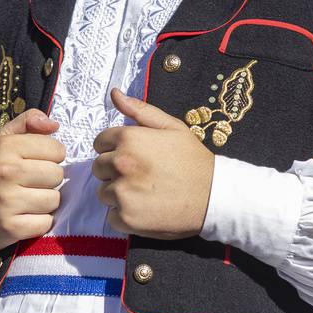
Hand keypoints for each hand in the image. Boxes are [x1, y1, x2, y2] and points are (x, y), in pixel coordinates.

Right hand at [0, 109, 64, 251]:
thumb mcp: (2, 141)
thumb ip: (28, 123)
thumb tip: (54, 125)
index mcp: (5, 147)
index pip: (57, 150)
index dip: (51, 157)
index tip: (36, 163)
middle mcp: (5, 172)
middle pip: (57, 175)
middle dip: (48, 180)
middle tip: (30, 183)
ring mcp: (6, 201)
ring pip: (54, 200)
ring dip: (45, 202)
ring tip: (27, 199)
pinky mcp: (9, 227)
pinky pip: (45, 223)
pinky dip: (38, 222)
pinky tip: (24, 216)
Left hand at [92, 89, 213, 239]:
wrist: (214, 196)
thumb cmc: (193, 160)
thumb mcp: (172, 127)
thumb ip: (140, 110)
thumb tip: (114, 94)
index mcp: (128, 139)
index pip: (100, 143)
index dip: (116, 149)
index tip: (135, 157)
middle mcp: (121, 163)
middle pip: (99, 168)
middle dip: (115, 171)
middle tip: (143, 176)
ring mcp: (122, 193)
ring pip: (104, 193)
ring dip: (119, 194)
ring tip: (146, 193)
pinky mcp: (126, 218)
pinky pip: (112, 216)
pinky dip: (125, 216)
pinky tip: (146, 209)